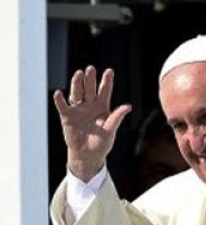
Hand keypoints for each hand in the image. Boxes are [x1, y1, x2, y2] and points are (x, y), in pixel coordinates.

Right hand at [51, 65, 131, 180]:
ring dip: (77, 84)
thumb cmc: (101, 143)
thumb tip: (128, 106)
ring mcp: (78, 110)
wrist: (88, 155)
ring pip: (77, 93)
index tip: (109, 71)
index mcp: (102, 108)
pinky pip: (63, 106)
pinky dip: (60, 100)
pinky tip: (59, 93)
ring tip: (78, 74)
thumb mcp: (111, 130)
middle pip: (90, 89)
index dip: (107, 81)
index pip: (105, 91)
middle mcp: (90, 106)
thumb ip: (117, 117)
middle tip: (91, 69)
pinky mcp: (67, 117)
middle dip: (90, 79)